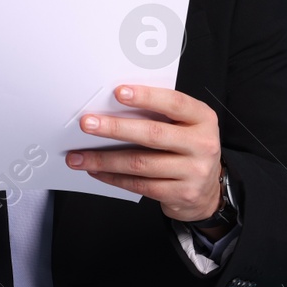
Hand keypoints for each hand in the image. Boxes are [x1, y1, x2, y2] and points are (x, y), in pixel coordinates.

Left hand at [65, 84, 225, 230]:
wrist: (206, 192)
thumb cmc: (188, 149)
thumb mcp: (185, 126)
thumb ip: (161, 115)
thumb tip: (114, 106)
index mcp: (203, 119)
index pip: (174, 103)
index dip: (146, 97)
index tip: (118, 93)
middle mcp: (202, 144)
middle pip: (153, 134)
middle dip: (115, 128)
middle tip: (88, 123)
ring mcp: (193, 172)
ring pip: (140, 163)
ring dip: (105, 159)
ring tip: (79, 156)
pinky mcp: (180, 194)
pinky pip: (140, 184)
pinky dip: (114, 177)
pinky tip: (97, 170)